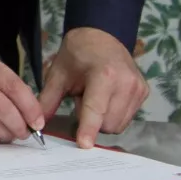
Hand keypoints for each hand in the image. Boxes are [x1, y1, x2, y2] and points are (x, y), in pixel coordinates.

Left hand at [38, 28, 148, 147]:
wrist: (101, 35)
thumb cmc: (77, 54)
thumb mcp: (58, 75)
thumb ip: (48, 101)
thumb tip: (36, 126)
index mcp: (104, 75)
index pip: (96, 109)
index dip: (88, 129)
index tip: (83, 144)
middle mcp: (126, 83)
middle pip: (107, 124)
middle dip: (92, 122)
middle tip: (82, 100)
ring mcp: (138, 88)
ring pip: (118, 124)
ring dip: (103, 120)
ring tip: (95, 98)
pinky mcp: (144, 92)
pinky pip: (127, 118)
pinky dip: (113, 115)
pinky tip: (106, 98)